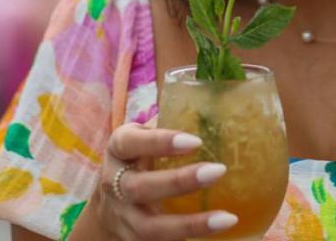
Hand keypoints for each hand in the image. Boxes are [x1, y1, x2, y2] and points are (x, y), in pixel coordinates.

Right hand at [92, 122, 238, 240]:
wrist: (108, 208)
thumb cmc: (140, 159)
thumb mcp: (145, 139)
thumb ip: (172, 123)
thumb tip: (223, 108)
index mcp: (119, 150)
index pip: (131, 143)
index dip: (161, 142)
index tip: (195, 141)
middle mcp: (115, 185)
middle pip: (140, 187)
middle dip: (179, 181)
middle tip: (218, 171)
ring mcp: (123, 218)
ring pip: (151, 227)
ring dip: (190, 225)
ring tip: (227, 218)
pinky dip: (189, 240)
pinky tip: (218, 236)